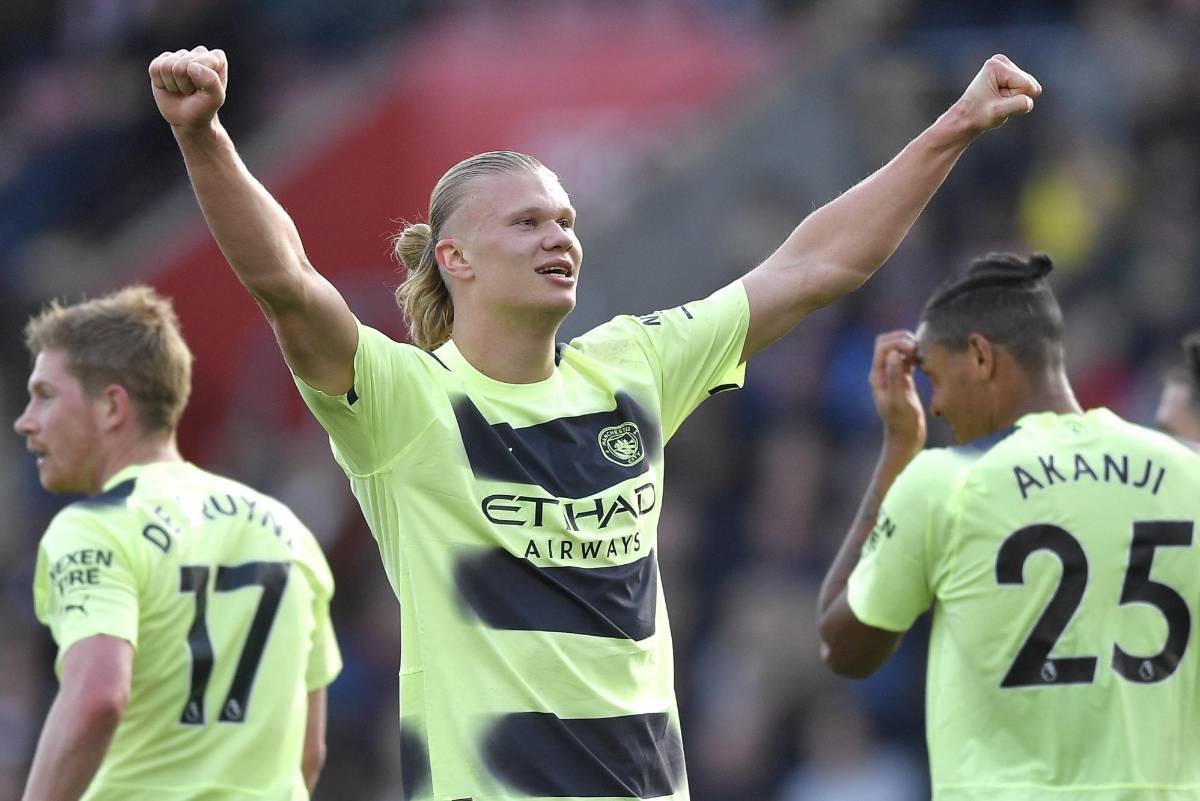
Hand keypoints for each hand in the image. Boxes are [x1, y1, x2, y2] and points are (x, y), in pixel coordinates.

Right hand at [149, 46, 226, 130]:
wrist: (188, 119)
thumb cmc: (204, 108)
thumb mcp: (215, 99)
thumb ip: (211, 81)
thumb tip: (191, 65)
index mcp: (216, 57)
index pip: (199, 61)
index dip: (198, 81)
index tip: (204, 90)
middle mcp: (198, 52)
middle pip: (181, 65)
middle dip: (184, 84)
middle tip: (192, 92)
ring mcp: (179, 56)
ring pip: (166, 66)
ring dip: (173, 84)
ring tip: (182, 90)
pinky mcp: (162, 61)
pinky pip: (154, 68)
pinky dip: (160, 83)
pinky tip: (171, 87)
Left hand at [869, 330, 925, 457]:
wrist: (906, 439)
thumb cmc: (902, 423)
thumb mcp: (900, 400)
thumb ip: (896, 377)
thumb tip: (895, 354)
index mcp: (878, 376)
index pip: (882, 346)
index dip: (897, 342)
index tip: (913, 348)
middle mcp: (883, 373)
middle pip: (887, 343)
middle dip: (901, 339)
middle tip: (918, 348)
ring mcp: (893, 376)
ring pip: (897, 350)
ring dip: (908, 346)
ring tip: (922, 353)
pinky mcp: (904, 381)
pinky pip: (907, 360)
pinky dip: (915, 355)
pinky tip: (924, 361)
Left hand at [953, 54, 1041, 135]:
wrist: (966, 118)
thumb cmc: (979, 116)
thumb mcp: (998, 113)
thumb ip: (1018, 105)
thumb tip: (1030, 100)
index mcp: (996, 66)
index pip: (1025, 85)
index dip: (1013, 98)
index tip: (995, 101)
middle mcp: (1000, 60)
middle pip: (1028, 83)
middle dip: (1014, 97)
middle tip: (996, 102)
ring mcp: (1005, 65)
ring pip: (1028, 86)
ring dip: (1014, 98)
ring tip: (997, 100)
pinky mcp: (1009, 72)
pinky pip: (1026, 88)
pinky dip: (1015, 97)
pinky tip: (1000, 97)